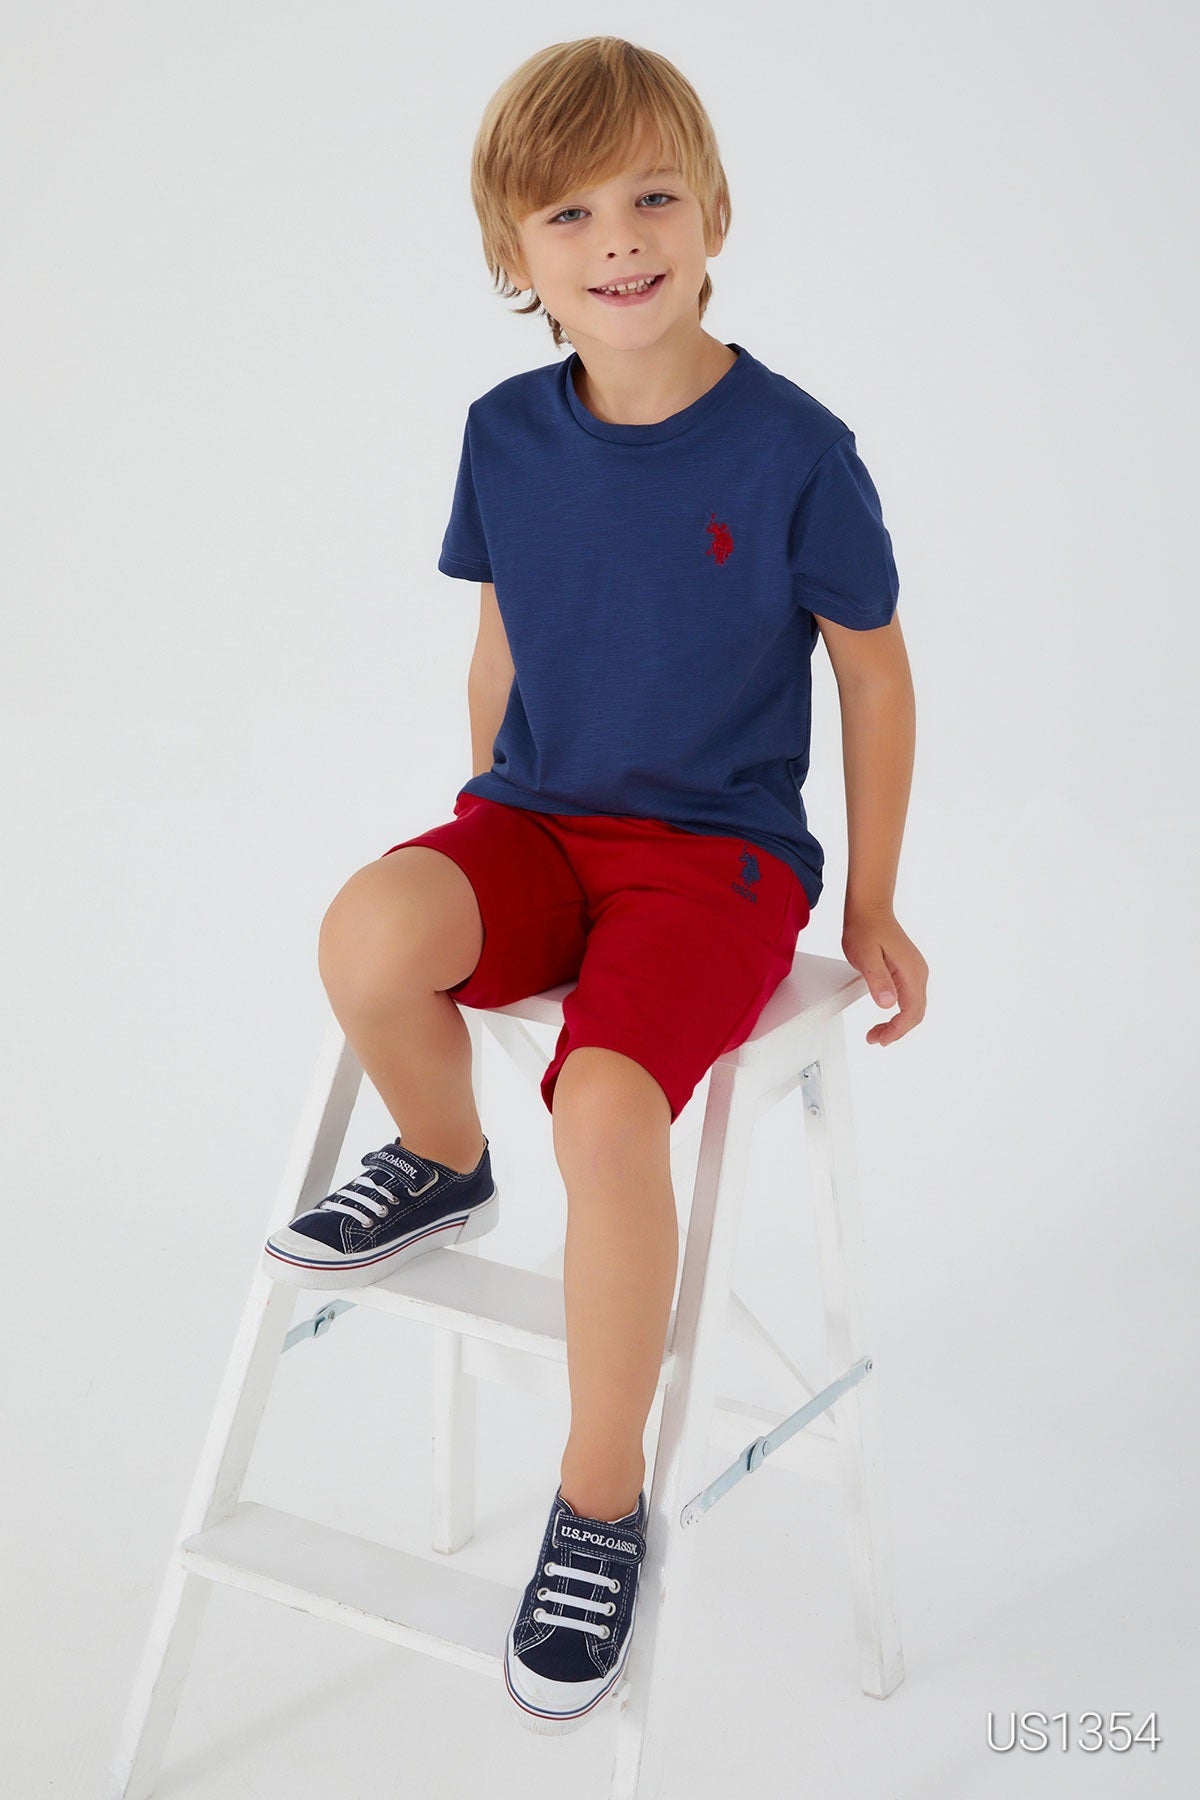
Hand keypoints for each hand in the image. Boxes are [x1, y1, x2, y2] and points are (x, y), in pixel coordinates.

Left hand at [841, 906, 926, 1044]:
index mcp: (911, 971)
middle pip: (916, 1013)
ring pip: (914, 1007)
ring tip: (876, 1033)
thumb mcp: (865, 955)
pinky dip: (898, 1013)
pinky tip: (885, 1017)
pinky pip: (909, 998)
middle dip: (897, 1030)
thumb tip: (889, 1003)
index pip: (912, 1011)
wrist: (870, 909)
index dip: (898, 1030)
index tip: (880, 1039)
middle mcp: (918, 973)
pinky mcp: (908, 971)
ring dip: (898, 1024)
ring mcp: (915, 971)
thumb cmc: (865, 929)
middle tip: (874, 1039)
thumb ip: (877, 979)